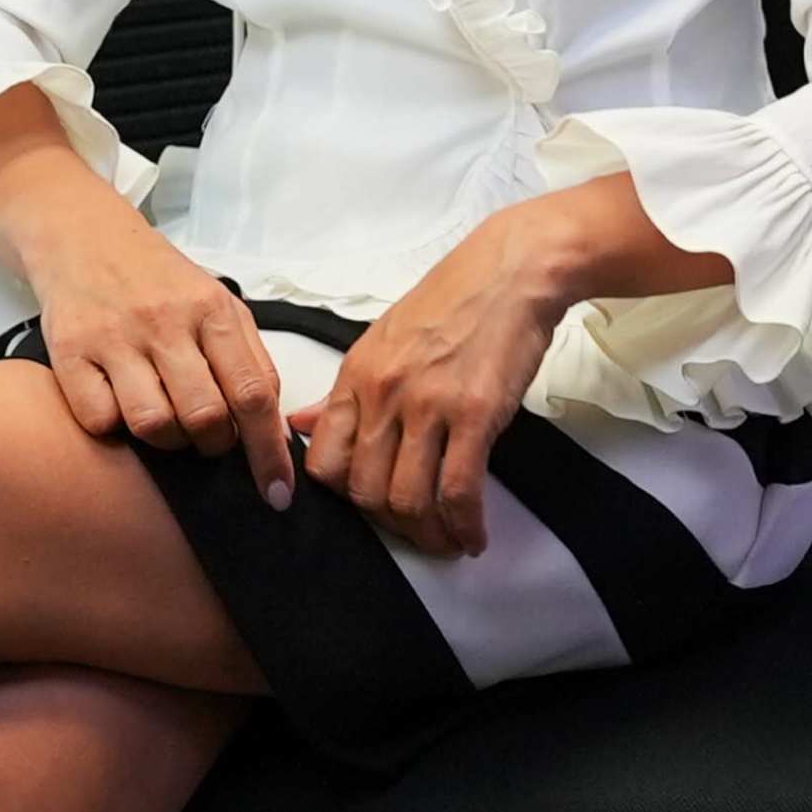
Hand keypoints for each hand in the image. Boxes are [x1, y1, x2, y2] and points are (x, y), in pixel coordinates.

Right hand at [32, 232, 298, 508]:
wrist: (83, 234)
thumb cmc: (158, 279)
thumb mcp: (217, 302)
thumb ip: (250, 360)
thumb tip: (274, 430)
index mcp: (212, 310)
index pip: (254, 393)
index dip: (269, 452)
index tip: (277, 492)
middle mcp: (165, 322)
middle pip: (205, 417)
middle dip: (213, 444)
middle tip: (207, 435)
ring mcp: (115, 337)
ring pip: (153, 424)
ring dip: (165, 440)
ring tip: (164, 418)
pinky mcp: (70, 351)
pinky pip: (99, 420)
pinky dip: (113, 425)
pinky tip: (118, 401)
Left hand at [289, 207, 571, 556]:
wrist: (510, 271)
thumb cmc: (453, 301)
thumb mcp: (382, 341)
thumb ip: (344, 393)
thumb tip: (301, 424)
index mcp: (356, 376)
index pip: (323, 462)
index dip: (345, 497)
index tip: (372, 506)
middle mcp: (383, 394)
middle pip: (365, 491)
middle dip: (391, 524)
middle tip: (416, 529)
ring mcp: (427, 405)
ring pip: (408, 500)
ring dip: (428, 535)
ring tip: (447, 540)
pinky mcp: (474, 415)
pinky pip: (457, 491)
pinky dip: (464, 526)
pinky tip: (473, 535)